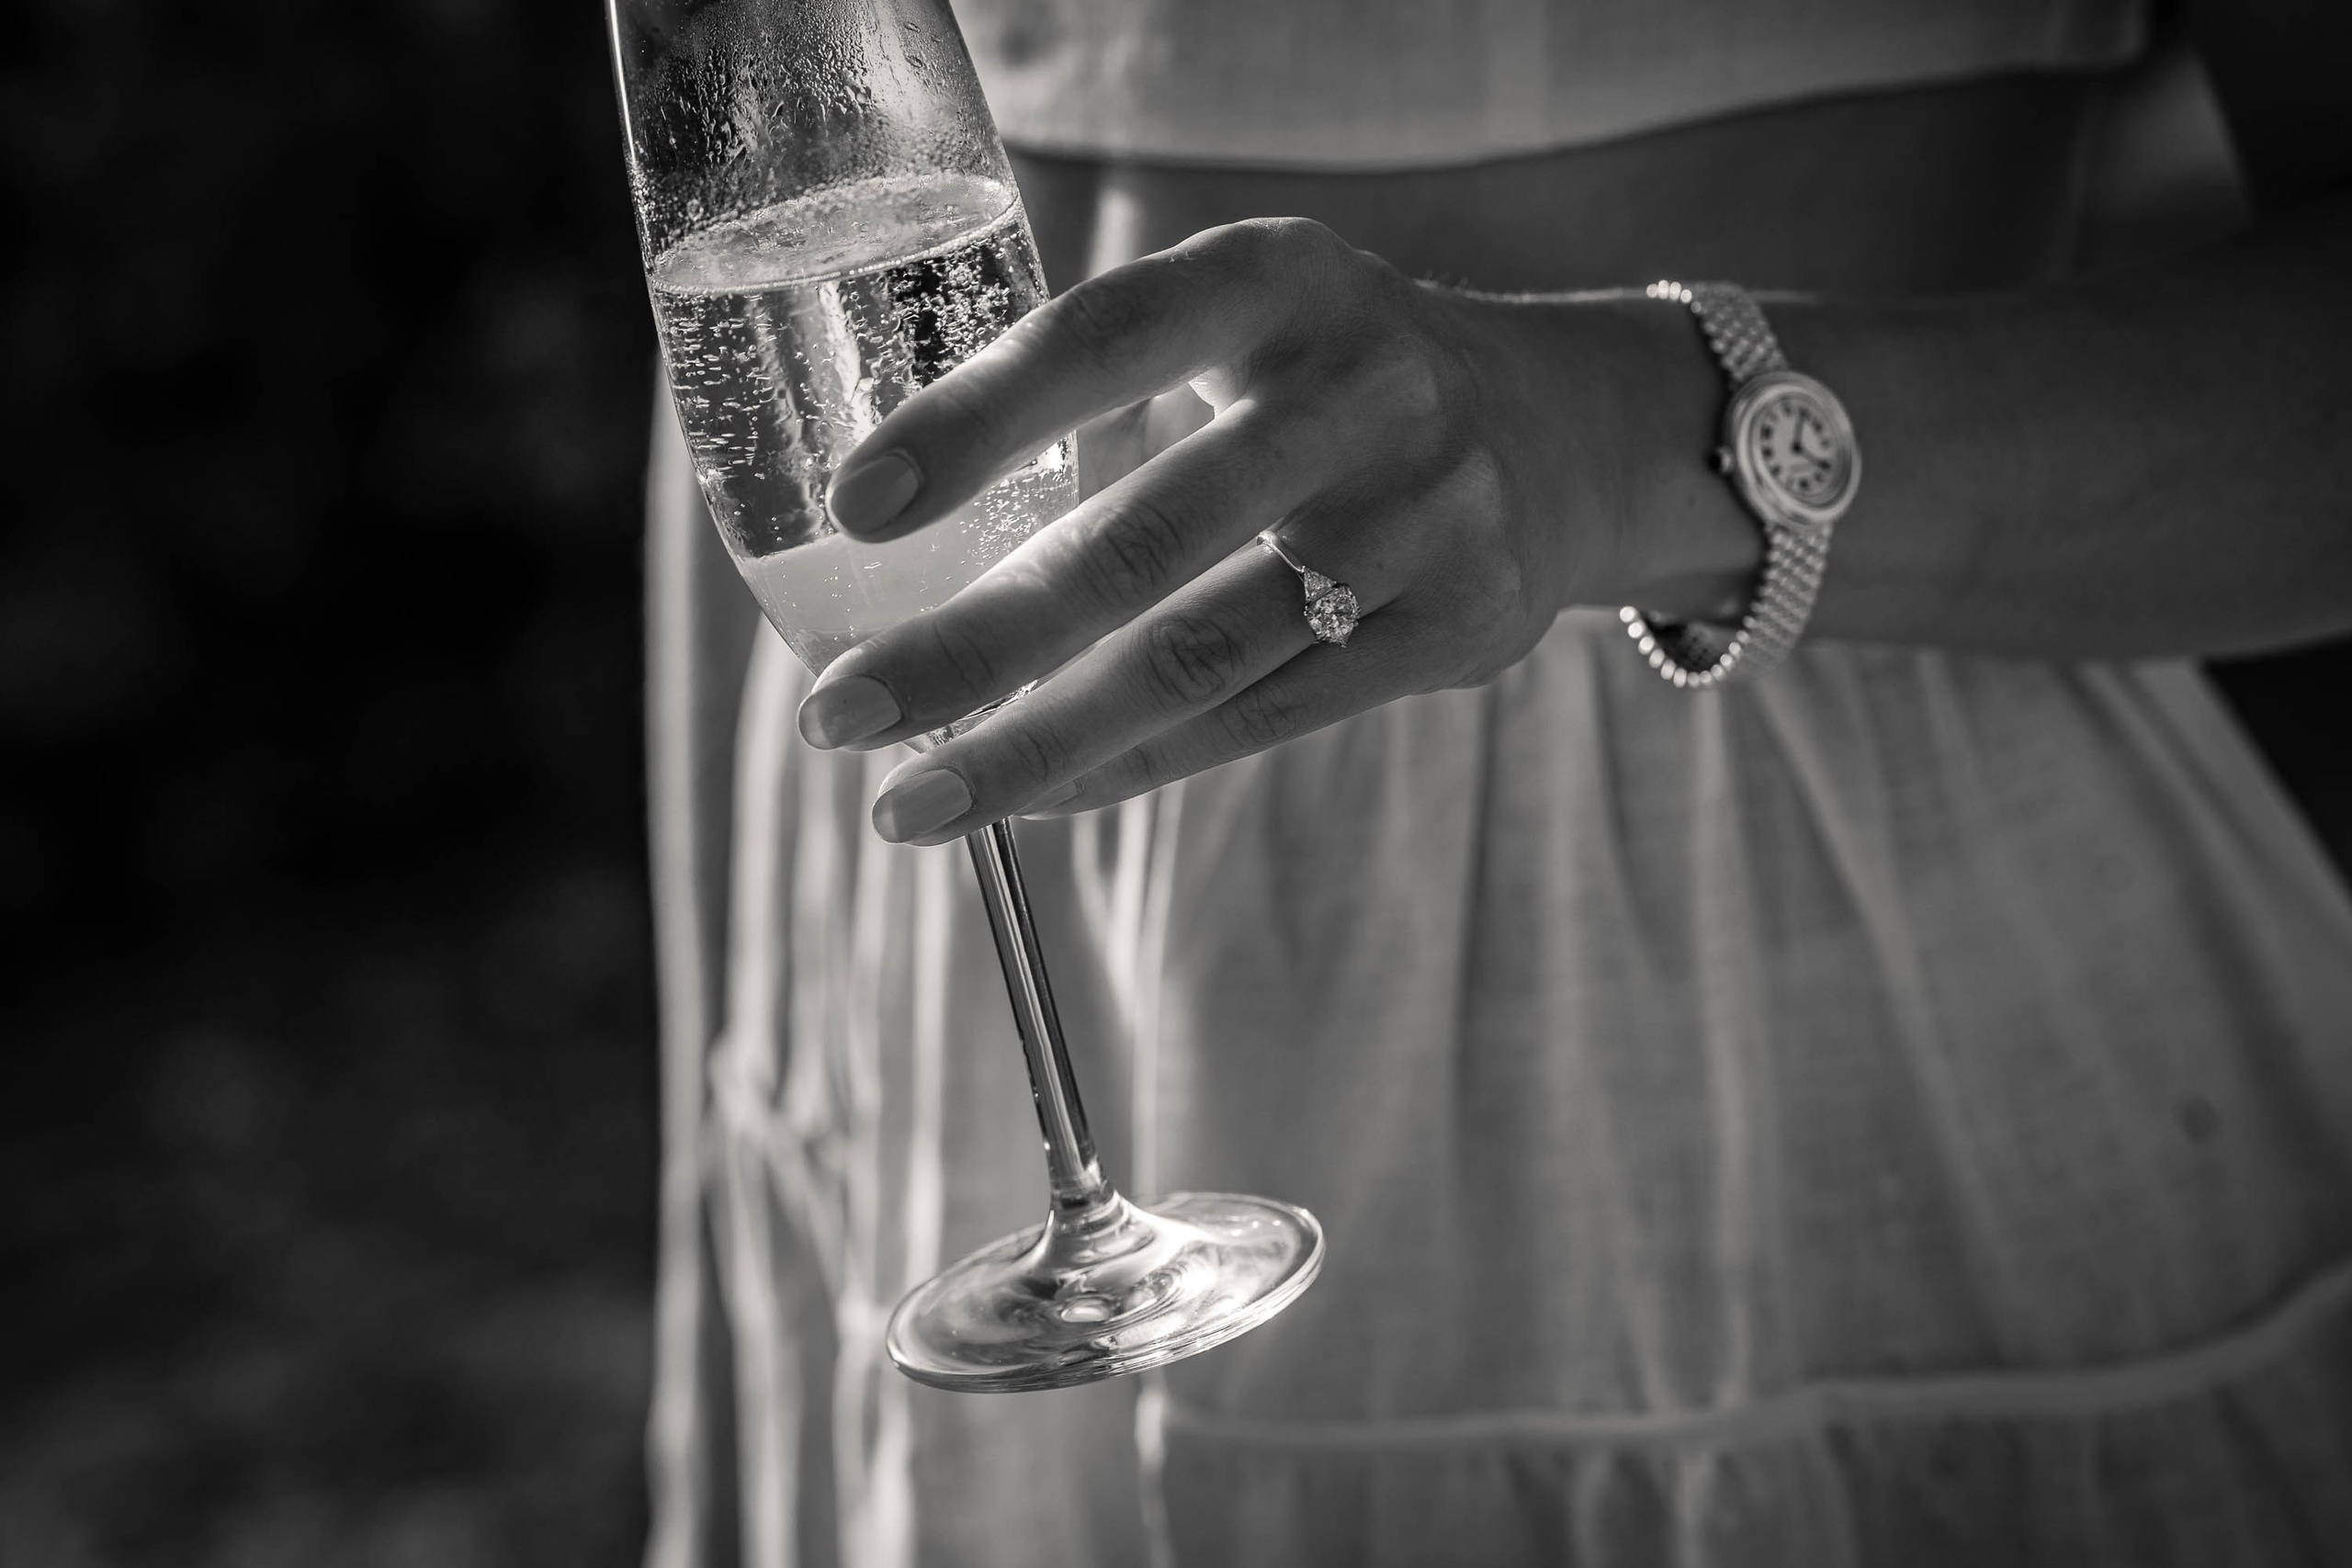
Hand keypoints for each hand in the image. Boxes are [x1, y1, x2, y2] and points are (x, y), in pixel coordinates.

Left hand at [796, 218, 1657, 844]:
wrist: (1565, 433)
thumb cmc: (1332, 380)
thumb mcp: (1249, 314)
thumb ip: (1111, 382)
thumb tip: (886, 528)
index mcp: (1280, 281)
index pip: (1107, 338)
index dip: (976, 421)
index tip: (851, 509)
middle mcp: (1362, 392)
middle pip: (1141, 541)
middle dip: (974, 644)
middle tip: (837, 718)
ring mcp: (1422, 519)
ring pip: (1197, 658)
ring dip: (1038, 745)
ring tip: (912, 801)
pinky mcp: (1452, 630)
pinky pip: (1260, 719)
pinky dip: (1131, 766)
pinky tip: (1034, 796)